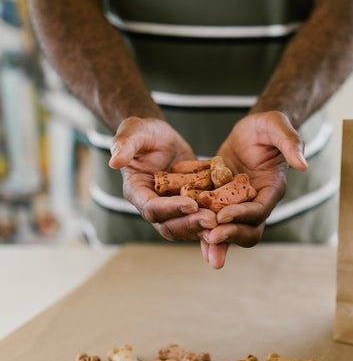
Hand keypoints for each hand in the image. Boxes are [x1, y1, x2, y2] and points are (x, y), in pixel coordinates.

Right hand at [109, 117, 217, 239]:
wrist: (161, 139)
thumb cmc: (145, 133)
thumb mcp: (134, 131)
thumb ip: (124, 144)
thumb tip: (115, 161)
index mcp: (137, 192)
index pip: (151, 208)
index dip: (170, 209)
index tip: (191, 204)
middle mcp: (153, 206)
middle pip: (169, 226)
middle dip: (190, 224)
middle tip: (212, 220)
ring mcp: (171, 211)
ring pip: (185, 229)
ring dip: (203, 229)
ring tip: (223, 222)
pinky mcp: (188, 209)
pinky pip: (199, 222)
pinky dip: (212, 225)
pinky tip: (229, 222)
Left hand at [200, 111, 307, 268]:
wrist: (251, 130)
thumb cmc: (267, 127)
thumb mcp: (277, 125)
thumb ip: (291, 142)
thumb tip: (303, 165)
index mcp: (272, 189)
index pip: (260, 210)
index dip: (242, 215)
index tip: (223, 216)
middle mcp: (257, 202)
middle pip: (249, 230)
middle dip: (231, 235)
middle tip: (210, 236)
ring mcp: (239, 205)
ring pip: (231, 231)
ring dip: (217, 242)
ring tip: (202, 246)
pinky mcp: (223, 202)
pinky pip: (214, 220)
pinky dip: (203, 228)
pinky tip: (188, 232)